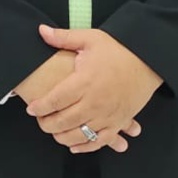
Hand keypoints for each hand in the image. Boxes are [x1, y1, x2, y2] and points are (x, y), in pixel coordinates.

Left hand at [26, 25, 162, 153]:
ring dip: (62, 136)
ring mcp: (107, 115)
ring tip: (53, 131)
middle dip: (47, 124)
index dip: (40, 107)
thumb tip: (41, 30)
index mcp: (84, 81)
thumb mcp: (89, 38)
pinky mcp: (118, 122)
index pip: (56, 99)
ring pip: (79, 135)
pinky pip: (99, 142)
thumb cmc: (117, 48)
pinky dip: (85, 147)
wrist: (147, 59)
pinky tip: (74, 145)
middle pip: (64, 121)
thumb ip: (63, 37)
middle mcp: (94, 102)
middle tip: (39, 120)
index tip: (31, 109)